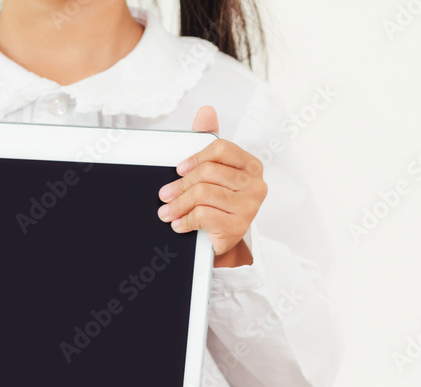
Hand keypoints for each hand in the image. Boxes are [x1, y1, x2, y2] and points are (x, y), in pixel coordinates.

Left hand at [156, 106, 266, 267]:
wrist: (221, 241)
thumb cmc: (216, 204)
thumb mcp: (211, 172)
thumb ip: (207, 141)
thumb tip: (206, 111)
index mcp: (250, 165)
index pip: (221, 149)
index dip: (195, 157)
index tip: (178, 169)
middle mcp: (255, 184)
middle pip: (208, 173)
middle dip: (179, 185)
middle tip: (164, 195)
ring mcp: (249, 206)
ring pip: (203, 194)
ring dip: (178, 205)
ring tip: (166, 212)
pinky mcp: (238, 226)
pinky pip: (203, 215)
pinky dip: (185, 220)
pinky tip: (179, 224)